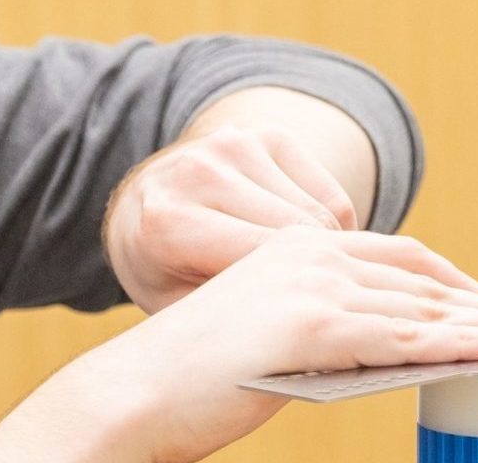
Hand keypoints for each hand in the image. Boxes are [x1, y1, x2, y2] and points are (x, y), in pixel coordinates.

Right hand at [0, 228, 477, 461]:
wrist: (133, 395)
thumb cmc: (190, 381)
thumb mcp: (271, 336)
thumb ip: (326, 328)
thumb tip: (386, 347)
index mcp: (296, 249)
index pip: (401, 258)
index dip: (458, 283)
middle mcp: (309, 254)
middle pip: (422, 277)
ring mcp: (312, 287)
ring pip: (421, 307)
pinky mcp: (313, 327)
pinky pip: (403, 337)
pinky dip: (456, 344)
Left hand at [105, 125, 362, 311]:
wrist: (144, 201)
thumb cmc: (164, 269)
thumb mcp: (180, 308)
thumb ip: (229, 321)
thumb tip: (298, 342)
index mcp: (169, 222)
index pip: (264, 263)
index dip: (302, 304)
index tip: (325, 333)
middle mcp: (200, 171)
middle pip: (303, 237)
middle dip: (324, 279)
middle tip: (333, 316)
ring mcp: (235, 145)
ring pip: (324, 216)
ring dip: (331, 253)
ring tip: (313, 283)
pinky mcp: (267, 134)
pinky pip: (330, 194)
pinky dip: (331, 226)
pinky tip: (307, 246)